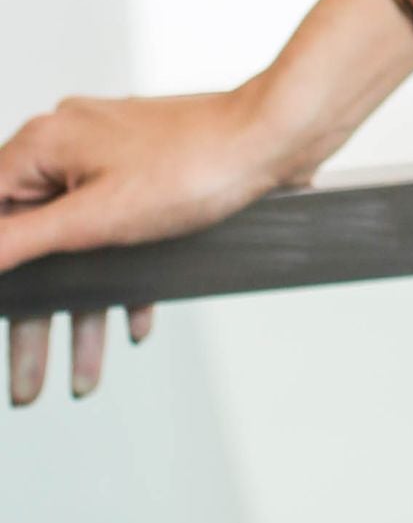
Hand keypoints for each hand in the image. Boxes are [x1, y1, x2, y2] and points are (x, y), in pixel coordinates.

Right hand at [0, 86, 294, 406]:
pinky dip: (123, 280)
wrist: (276, 136)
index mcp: (41, 147)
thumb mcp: (91, 219)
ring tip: (83, 378)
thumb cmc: (194, 166)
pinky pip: (117, 232)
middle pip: (31, 246)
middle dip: (35, 323)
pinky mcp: (145, 172)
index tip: (4, 321)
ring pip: (78, 248)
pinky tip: (135, 324)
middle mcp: (67, 146)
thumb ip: (17, 242)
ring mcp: (108, 158)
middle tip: (27, 385)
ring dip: (83, 314)